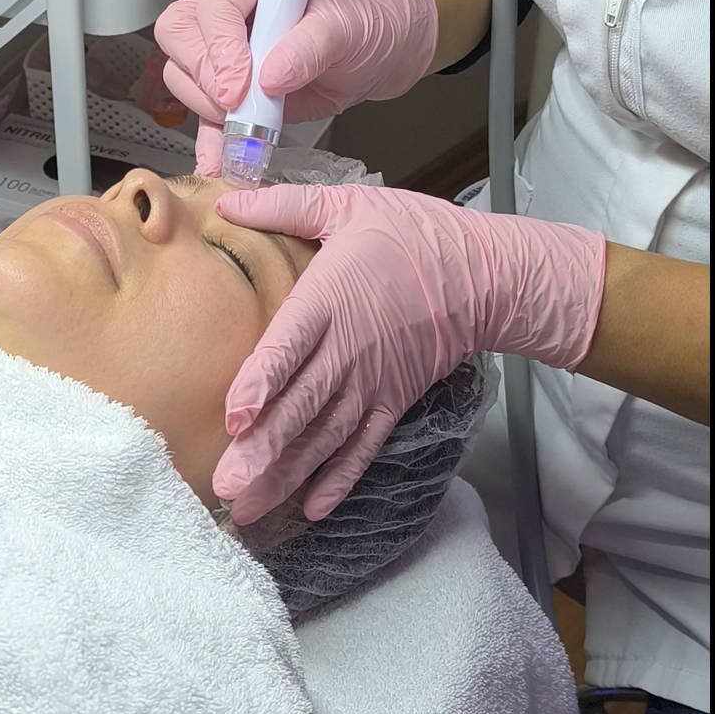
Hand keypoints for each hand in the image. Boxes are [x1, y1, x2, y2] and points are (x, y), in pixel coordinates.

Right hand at [153, 0, 438, 174]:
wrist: (373, 59)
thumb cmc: (362, 28)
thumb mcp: (347, 29)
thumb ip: (310, 45)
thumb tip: (271, 75)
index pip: (214, 8)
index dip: (221, 49)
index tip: (242, 84)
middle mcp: (230, 13)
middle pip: (181, 38)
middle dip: (205, 79)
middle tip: (238, 105)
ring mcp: (223, 52)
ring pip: (183, 77)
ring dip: (208, 110)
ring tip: (247, 128)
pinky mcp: (228, 90)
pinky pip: (204, 115)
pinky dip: (211, 140)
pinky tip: (221, 158)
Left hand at [212, 184, 606, 524]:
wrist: (488, 276)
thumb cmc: (414, 236)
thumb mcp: (350, 207)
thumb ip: (286, 207)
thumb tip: (229, 203)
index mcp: (332, 300)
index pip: (292, 346)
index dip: (263, 382)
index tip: (236, 417)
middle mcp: (349, 350)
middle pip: (301, 407)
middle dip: (263, 451)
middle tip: (226, 487)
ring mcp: (372, 383)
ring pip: (324, 438)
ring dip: (286, 476)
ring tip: (249, 509)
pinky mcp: (391, 402)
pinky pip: (362, 449)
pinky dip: (338, 480)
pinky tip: (310, 510)